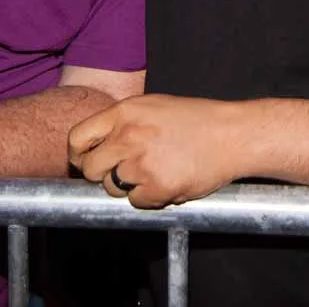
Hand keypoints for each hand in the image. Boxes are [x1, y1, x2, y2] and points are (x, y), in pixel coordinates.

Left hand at [68, 93, 245, 207]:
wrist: (232, 135)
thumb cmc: (195, 119)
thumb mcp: (153, 106)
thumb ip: (123, 122)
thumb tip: (96, 145)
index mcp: (125, 112)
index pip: (78, 137)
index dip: (77, 154)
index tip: (82, 161)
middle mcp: (128, 136)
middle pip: (90, 168)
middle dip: (101, 173)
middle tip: (122, 170)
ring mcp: (141, 162)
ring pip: (113, 187)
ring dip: (128, 185)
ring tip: (155, 169)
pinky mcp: (157, 187)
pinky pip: (137, 202)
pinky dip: (150, 197)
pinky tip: (168, 179)